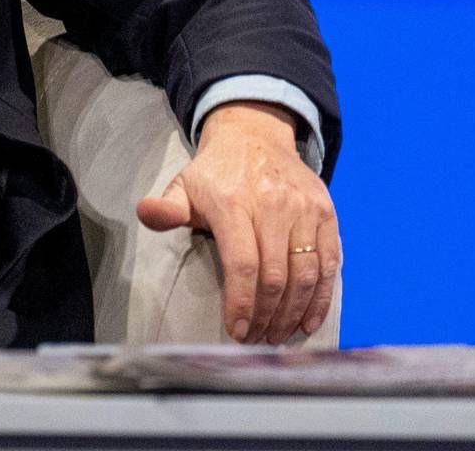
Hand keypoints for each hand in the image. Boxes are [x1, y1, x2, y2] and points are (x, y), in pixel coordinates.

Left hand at [135, 100, 339, 344]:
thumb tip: (145, 213)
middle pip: (275, 275)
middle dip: (266, 316)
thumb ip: (166, 208)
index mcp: (233, 203)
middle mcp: (272, 205)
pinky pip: (329, 261)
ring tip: (278, 335)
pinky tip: (308, 320)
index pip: (242, 264)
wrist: (255, 135)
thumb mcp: (183, 185)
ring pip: (306, 273)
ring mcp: (303, 209)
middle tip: (257, 340)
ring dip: (293, 313)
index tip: (237, 332)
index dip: (242, 303)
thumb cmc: (216, 173)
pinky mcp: (326, 212)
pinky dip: (321, 296)